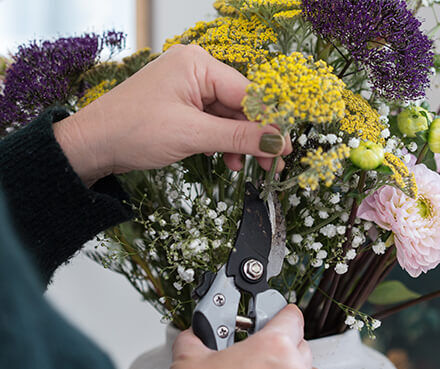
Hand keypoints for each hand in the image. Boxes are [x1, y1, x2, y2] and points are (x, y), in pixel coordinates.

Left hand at [53, 44, 291, 186]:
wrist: (94, 144)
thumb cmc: (133, 130)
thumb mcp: (192, 134)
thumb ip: (237, 137)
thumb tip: (277, 140)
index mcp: (198, 64)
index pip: (247, 92)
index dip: (270, 121)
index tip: (287, 144)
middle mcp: (195, 71)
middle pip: (239, 105)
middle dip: (255, 136)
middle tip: (273, 162)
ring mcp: (187, 90)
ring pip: (227, 117)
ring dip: (239, 143)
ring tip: (249, 167)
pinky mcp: (181, 108)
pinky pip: (211, 123)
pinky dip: (221, 143)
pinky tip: (228, 160)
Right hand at [162, 305, 321, 368]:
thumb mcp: (189, 357)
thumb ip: (196, 336)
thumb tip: (194, 334)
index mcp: (273, 346)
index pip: (292, 316)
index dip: (281, 311)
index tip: (273, 314)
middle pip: (301, 343)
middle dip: (282, 341)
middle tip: (259, 346)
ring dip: (295, 367)